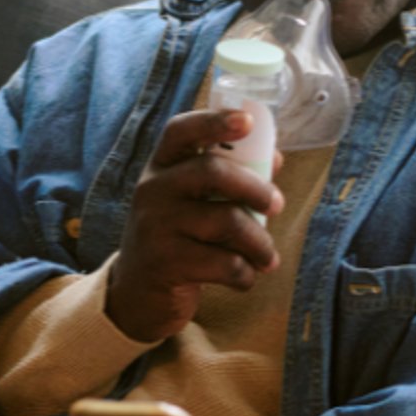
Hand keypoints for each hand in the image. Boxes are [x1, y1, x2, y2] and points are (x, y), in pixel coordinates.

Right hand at [105, 109, 283, 341]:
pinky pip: (224, 263)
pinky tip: (244, 278)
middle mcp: (152, 190)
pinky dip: (245, 274)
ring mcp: (156, 226)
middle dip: (256, 188)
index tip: (246, 121)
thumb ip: (228, 180)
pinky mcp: (165, 264)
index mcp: (161, 167)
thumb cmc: (176, 239)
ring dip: (259, 243)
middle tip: (277, 205)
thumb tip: (274, 158)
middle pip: (213, 171)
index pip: (181, 131)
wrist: (137, 294)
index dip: (214, 120)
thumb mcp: (191, 203)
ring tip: (268, 258)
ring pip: (227, 221)